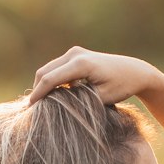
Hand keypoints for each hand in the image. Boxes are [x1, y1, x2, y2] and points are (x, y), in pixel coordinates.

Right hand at [27, 47, 155, 106]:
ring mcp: (74, 53)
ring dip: (43, 85)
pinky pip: (56, 68)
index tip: (30, 109)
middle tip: (32, 110)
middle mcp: (75, 54)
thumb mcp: (101, 98)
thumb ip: (79, 100)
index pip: (51, 79)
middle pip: (45, 72)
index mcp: (81, 64)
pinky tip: (51, 96)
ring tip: (40, 104)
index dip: (38, 94)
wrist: (134, 71)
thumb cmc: (121, 86)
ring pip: (48, 69)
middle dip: (37, 90)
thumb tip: (57, 104)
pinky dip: (51, 81)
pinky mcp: (75, 55)